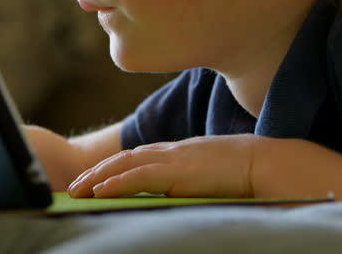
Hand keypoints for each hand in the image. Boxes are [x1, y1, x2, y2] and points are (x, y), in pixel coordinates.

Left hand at [67, 134, 259, 198]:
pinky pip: (139, 177)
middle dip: (97, 172)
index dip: (113, 168)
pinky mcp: (178, 171)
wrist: (267, 162)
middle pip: (124, 159)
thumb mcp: (212, 174)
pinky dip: (115, 183)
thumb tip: (186, 191)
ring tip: (77, 190)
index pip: (137, 157)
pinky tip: (99, 191)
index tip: (94, 179)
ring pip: (124, 165)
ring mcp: (173, 159)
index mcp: (179, 152)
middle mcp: (171, 151)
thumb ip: (193, 178)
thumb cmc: (246, 172)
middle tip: (74, 186)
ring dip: (97, 178)